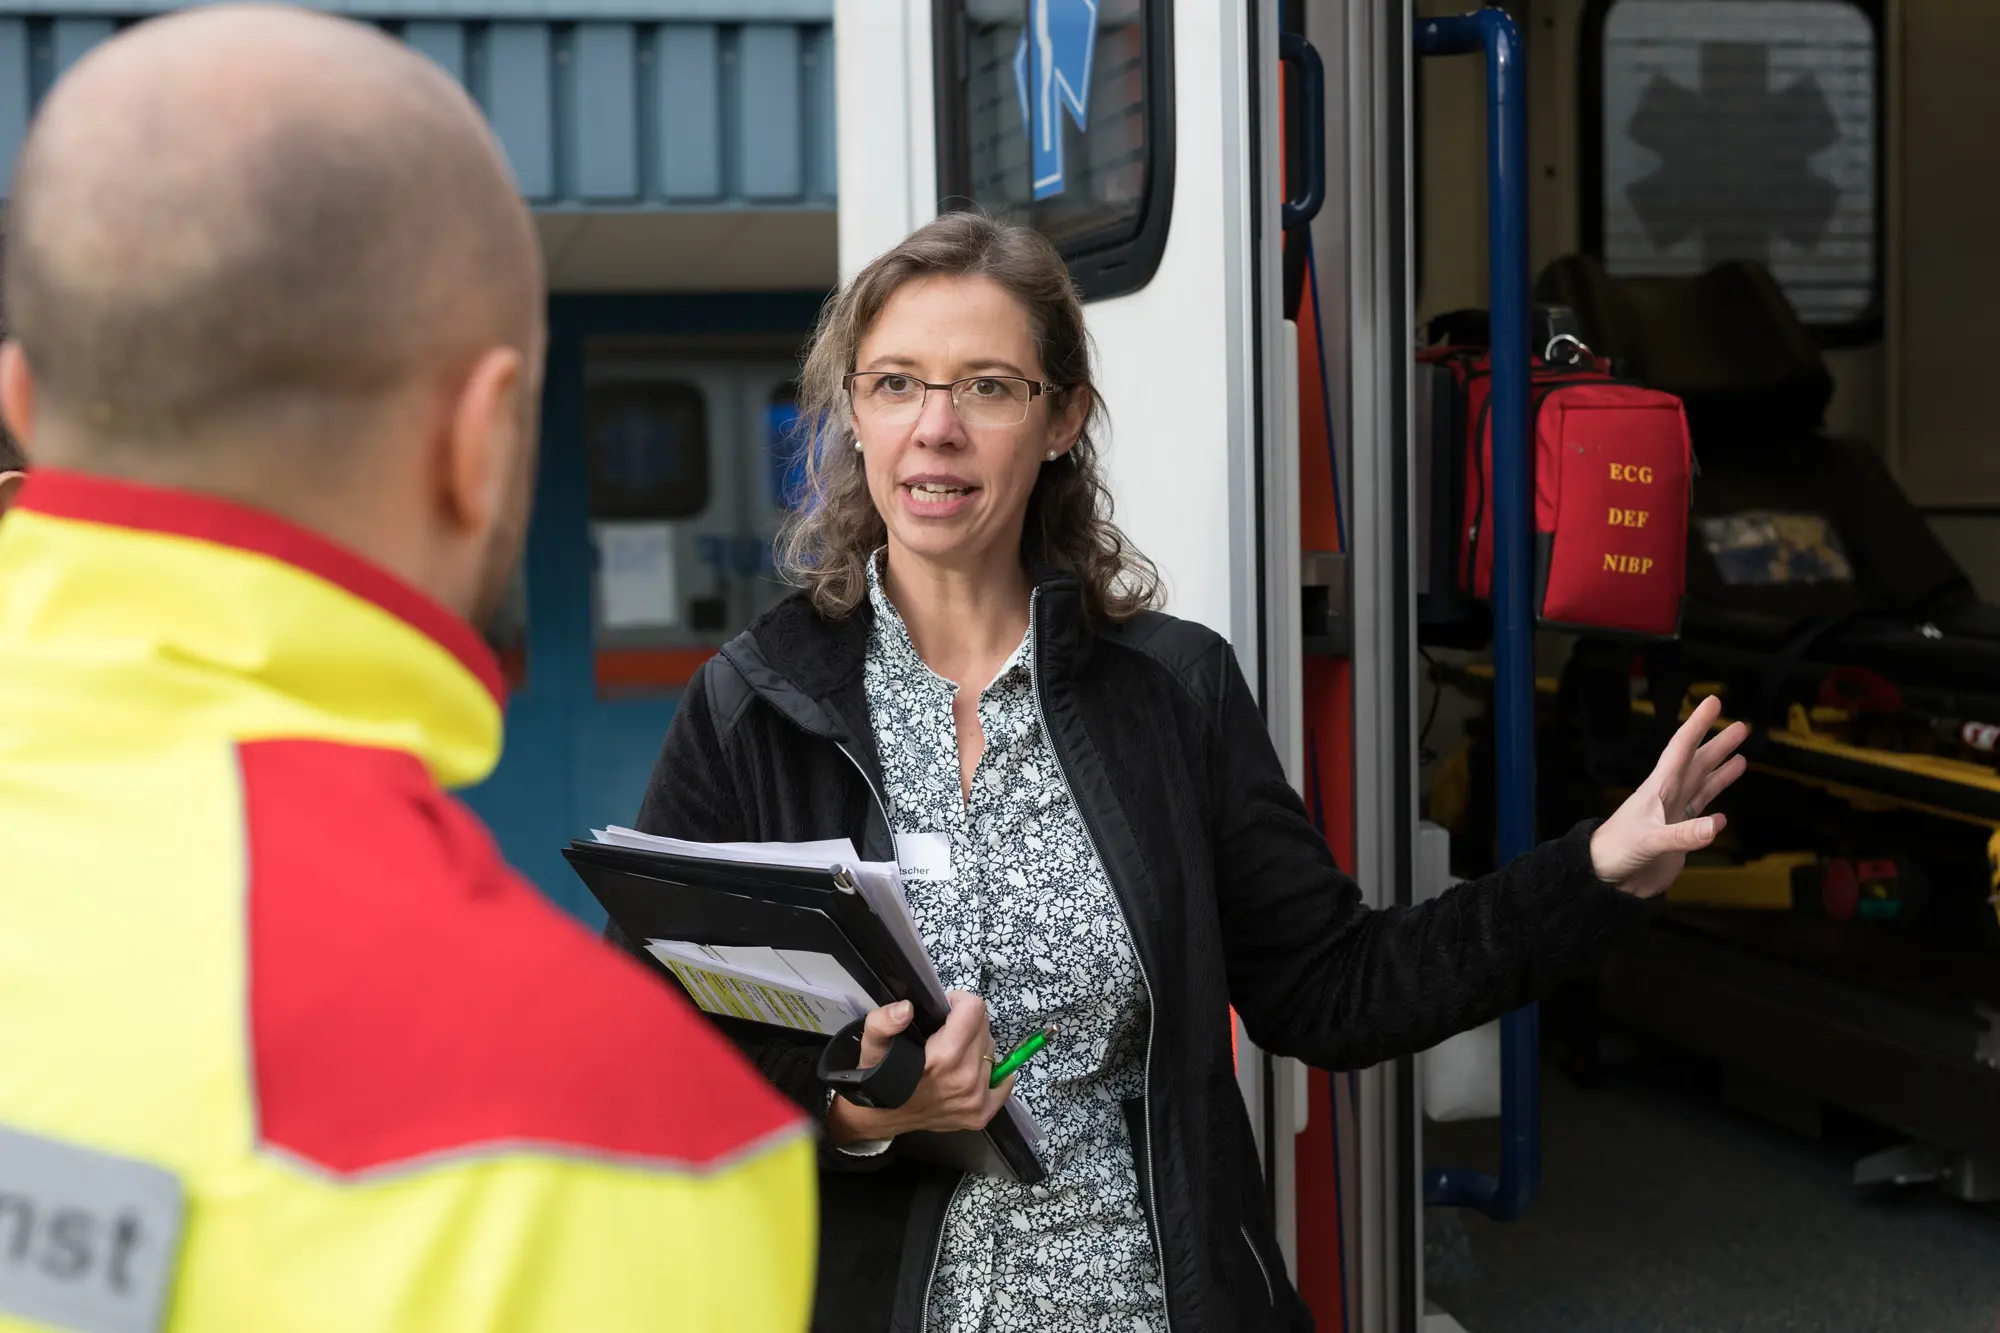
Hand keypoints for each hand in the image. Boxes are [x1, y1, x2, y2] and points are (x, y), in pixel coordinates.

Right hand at [825, 991, 1014, 1145]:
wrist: (881, 1116)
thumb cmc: (880, 1075)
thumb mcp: (873, 1041)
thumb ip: (884, 1021)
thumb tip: (907, 1008)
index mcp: (944, 1057)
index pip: (974, 1009)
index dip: (959, 1002)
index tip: (945, 1011)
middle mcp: (966, 1078)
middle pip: (985, 1028)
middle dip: (968, 1023)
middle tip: (947, 1033)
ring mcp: (976, 1098)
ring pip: (992, 1051)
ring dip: (976, 1046)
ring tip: (954, 1054)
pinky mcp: (982, 1113)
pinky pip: (1003, 1081)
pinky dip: (991, 1072)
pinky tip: (972, 1070)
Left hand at [1589, 695, 1749, 898]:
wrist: (1604, 877)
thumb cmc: (1615, 850)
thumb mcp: (1649, 840)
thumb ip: (1684, 835)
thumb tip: (1719, 823)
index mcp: (1657, 788)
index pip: (1680, 749)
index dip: (1697, 725)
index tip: (1712, 703)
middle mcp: (1666, 796)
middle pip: (1696, 763)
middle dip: (1717, 745)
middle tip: (1740, 727)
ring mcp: (1671, 815)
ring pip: (1700, 785)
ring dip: (1719, 770)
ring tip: (1741, 756)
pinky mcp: (1675, 834)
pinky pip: (1698, 814)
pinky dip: (1713, 808)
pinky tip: (1725, 811)